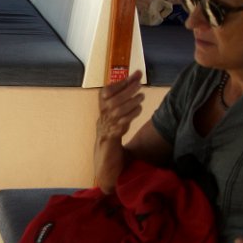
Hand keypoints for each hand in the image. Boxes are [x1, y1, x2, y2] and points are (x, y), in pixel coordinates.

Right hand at [93, 70, 143, 190]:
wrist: (105, 168)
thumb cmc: (113, 145)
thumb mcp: (117, 124)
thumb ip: (123, 110)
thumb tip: (135, 90)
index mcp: (102, 115)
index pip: (106, 93)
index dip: (120, 83)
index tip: (135, 74)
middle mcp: (101, 121)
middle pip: (111, 100)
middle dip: (126, 89)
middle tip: (140, 82)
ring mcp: (104, 131)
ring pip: (115, 111)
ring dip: (129, 101)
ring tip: (141, 96)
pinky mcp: (110, 141)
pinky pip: (119, 125)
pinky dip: (129, 116)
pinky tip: (138, 110)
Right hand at [97, 70, 144, 142]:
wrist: (106, 127)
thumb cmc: (112, 106)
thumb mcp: (116, 93)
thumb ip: (127, 82)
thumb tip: (139, 72)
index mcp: (103, 96)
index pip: (111, 88)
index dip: (123, 82)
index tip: (135, 77)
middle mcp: (106, 106)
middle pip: (119, 98)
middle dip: (131, 90)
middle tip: (139, 85)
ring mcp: (112, 116)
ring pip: (124, 108)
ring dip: (135, 100)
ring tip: (141, 96)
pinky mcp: (119, 124)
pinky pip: (129, 117)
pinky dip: (136, 111)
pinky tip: (139, 106)